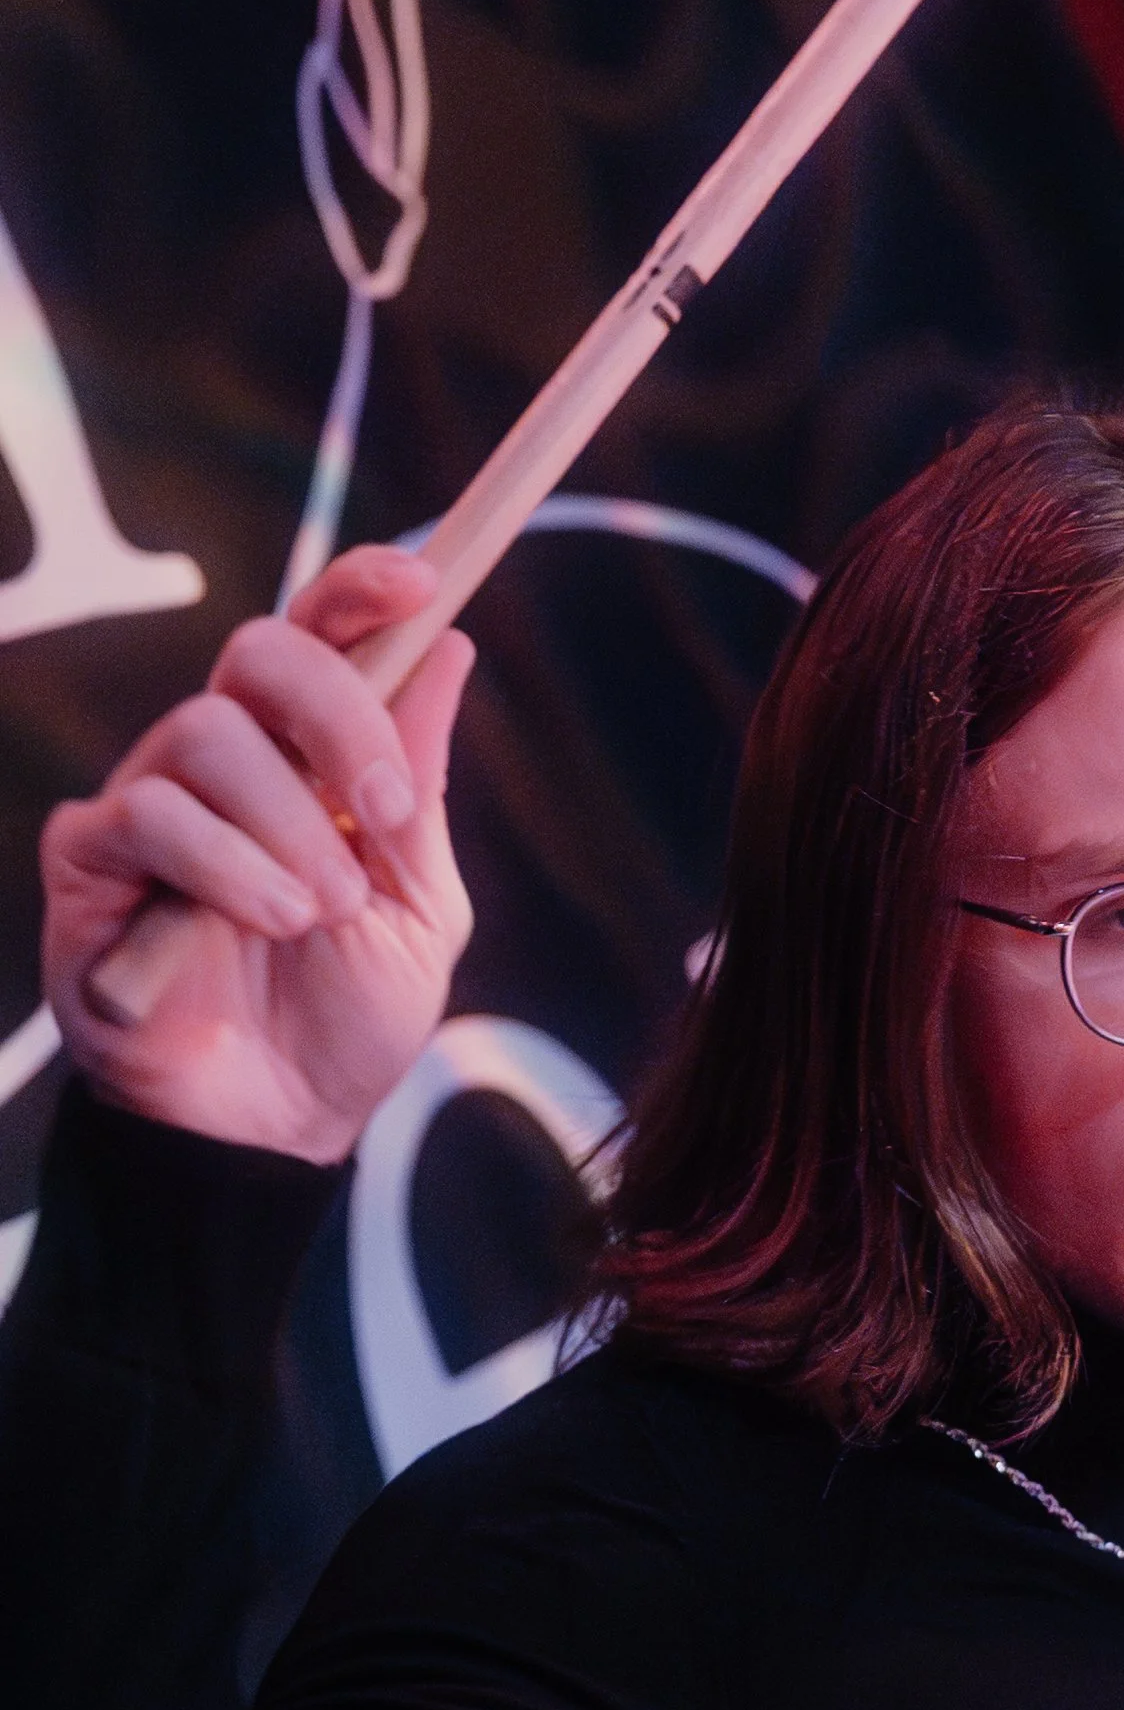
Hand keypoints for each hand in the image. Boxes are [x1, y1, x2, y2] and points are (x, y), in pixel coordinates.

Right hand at [42, 547, 475, 1163]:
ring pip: (206, 736)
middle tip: (387, 810)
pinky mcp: (91, 859)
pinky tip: (264, 923)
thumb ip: (421, 783)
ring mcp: (150, 801)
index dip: (360, 589)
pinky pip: (150, 815)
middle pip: (257, 650)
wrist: (278, 1127)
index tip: (420, 582)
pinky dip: (225, 867)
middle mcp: (224, 761)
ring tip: (320, 913)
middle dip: (338, 716)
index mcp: (307, 758)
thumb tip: (445, 648)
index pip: (320, 636)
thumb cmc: (344, 1019)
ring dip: (289, 826)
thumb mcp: (417, 904)